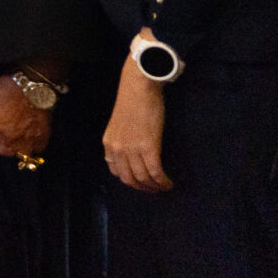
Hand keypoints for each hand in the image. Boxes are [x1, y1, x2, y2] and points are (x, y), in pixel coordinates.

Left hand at [0, 74, 51, 156]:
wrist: (34, 85)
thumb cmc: (10, 87)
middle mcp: (8, 138)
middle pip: (3, 151)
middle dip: (4, 143)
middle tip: (8, 135)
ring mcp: (26, 140)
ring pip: (20, 153)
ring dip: (20, 147)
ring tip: (22, 138)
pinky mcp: (41, 139)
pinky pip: (37, 148)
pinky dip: (35, 144)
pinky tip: (34, 136)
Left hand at [104, 54, 171, 191]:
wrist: (139, 87)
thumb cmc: (132, 101)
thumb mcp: (120, 124)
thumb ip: (122, 140)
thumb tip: (132, 154)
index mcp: (109, 143)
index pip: (116, 171)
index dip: (129, 180)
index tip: (140, 182)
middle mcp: (117, 149)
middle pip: (129, 179)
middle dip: (142, 188)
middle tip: (154, 190)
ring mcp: (132, 149)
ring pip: (143, 178)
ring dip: (155, 187)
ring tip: (164, 187)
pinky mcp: (148, 147)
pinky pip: (156, 173)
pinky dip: (163, 182)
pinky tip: (169, 183)